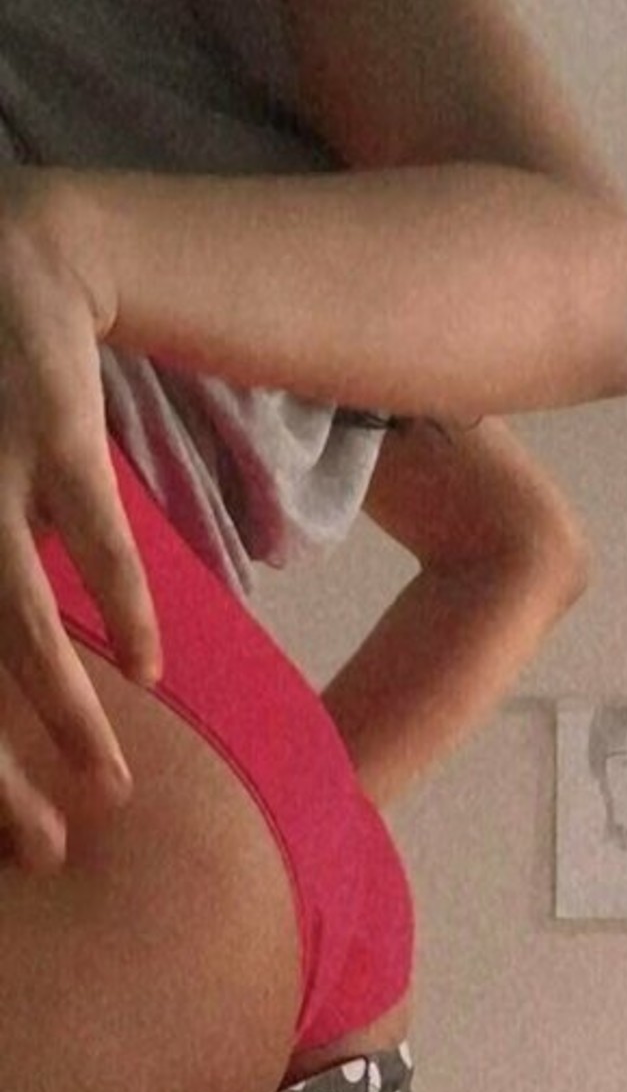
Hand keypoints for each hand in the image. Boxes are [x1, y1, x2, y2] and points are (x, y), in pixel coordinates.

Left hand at [0, 170, 161, 870]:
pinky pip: (82, 523)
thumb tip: (17, 685)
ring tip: (109, 780)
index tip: (14, 837)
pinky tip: (147, 662)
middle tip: (47, 846)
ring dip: (61, 706)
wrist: (9, 244)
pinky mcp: (43, 413)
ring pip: (3, 610)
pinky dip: (114, 596)